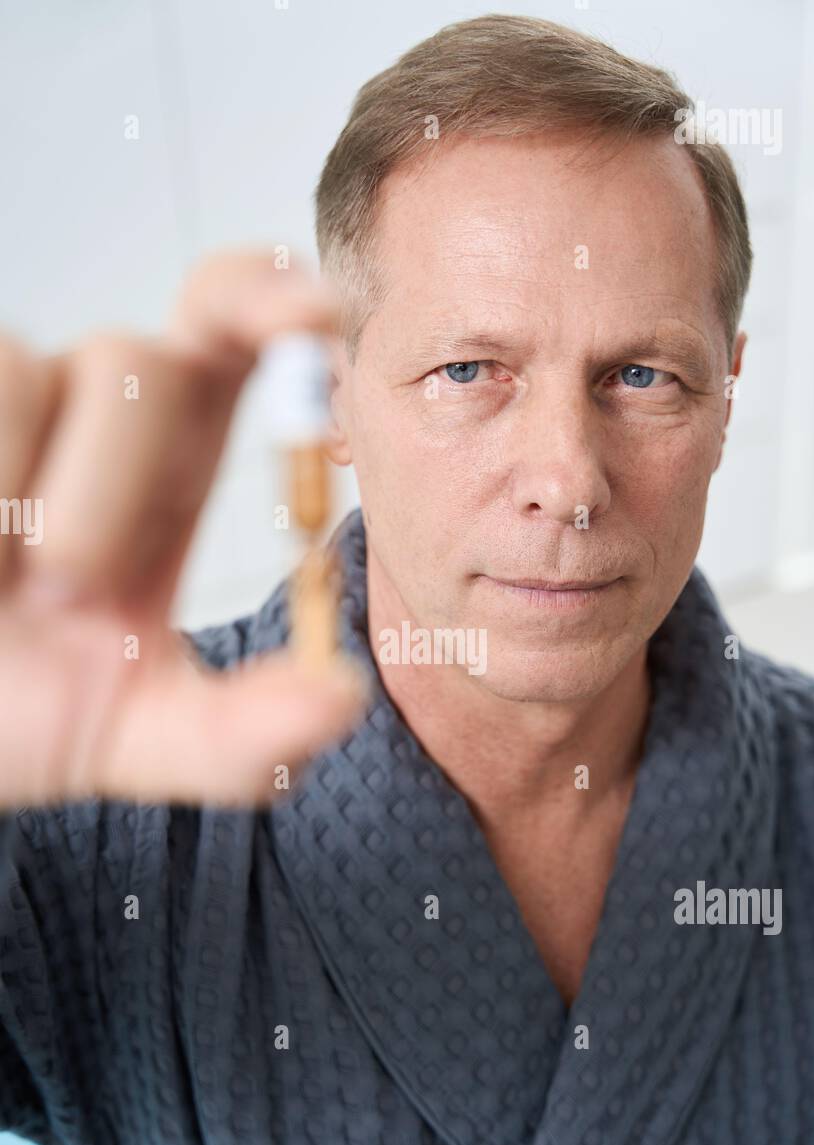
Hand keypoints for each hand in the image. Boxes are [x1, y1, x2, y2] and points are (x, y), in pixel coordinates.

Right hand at [0, 251, 367, 806]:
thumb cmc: (31, 708)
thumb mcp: (148, 736)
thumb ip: (245, 730)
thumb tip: (340, 697)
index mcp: (176, 465)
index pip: (234, 338)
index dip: (272, 300)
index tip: (311, 321)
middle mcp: (94, 415)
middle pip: (138, 358)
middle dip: (111, 477)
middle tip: (69, 584)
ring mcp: (11, 402)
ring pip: (27, 368)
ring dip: (18, 489)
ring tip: (2, 582)